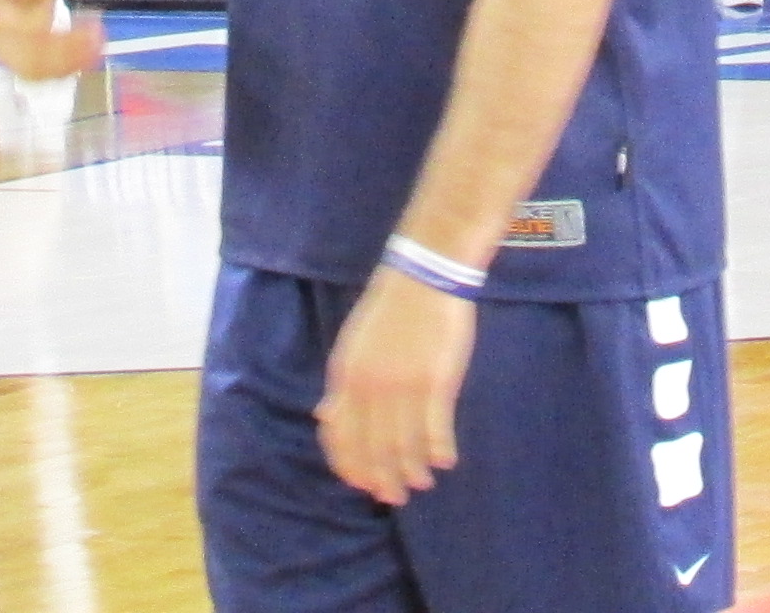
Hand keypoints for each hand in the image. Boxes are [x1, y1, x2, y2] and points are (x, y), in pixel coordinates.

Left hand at [318, 266, 476, 508]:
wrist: (425, 274)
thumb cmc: (390, 310)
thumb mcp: (353, 346)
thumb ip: (341, 385)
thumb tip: (325, 418)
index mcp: (345, 376)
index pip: (340, 437)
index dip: (351, 467)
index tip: (364, 484)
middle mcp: (370, 386)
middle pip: (373, 449)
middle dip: (382, 479)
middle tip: (394, 496)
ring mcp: (403, 385)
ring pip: (404, 446)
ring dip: (412, 471)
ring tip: (420, 482)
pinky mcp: (436, 381)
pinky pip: (435, 429)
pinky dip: (438, 451)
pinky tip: (444, 461)